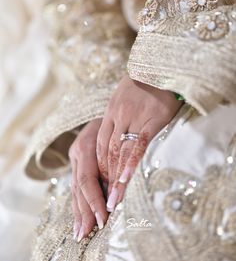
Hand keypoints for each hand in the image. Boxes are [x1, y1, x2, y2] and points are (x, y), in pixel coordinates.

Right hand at [69, 119, 107, 241]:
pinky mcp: (76, 161)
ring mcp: (74, 157)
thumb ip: (115, 161)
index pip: (87, 179)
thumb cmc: (117, 121)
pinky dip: (78, 202)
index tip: (104, 218)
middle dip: (85, 211)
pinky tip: (79, 218)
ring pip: (75, 188)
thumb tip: (119, 189)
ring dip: (79, 211)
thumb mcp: (117, 136)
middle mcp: (77, 153)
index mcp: (85, 146)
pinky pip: (76, 184)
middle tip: (88, 233)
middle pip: (78, 187)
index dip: (94, 200)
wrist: (104, 107)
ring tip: (80, 232)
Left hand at [96, 75, 182, 211]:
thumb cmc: (144, 84)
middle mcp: (118, 116)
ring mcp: (133, 118)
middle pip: (107, 152)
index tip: (100, 185)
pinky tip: (126, 179)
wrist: (160, 66)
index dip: (99, 166)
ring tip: (113, 200)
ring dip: (115, 177)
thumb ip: (120, 118)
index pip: (99, 145)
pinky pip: (139, 145)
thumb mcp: (125, 98)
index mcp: (110, 112)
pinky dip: (131, 164)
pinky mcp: (151, 120)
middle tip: (103, 202)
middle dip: (104, 178)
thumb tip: (119, 138)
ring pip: (120, 152)